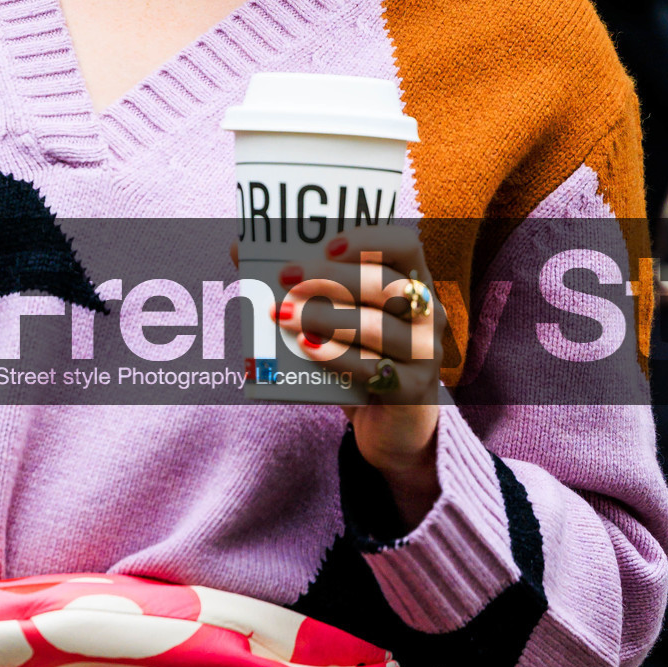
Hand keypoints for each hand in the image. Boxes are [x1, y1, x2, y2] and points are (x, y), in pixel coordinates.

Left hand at [275, 225, 444, 527]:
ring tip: (284, 315)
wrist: (391, 427)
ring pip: (378, 327)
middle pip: (387, 285)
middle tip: (285, 276)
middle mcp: (427, 314)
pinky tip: (306, 348)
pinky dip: (337, 356)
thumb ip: (298, 284)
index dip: (370, 239)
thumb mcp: (338, 320)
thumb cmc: (360, 358)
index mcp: (414, 283)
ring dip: (327, 317)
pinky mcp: (412, 391)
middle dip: (333, 277)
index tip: (326, 244)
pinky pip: (374, 369)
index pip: (406, 244)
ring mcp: (424, 353)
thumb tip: (239, 249)